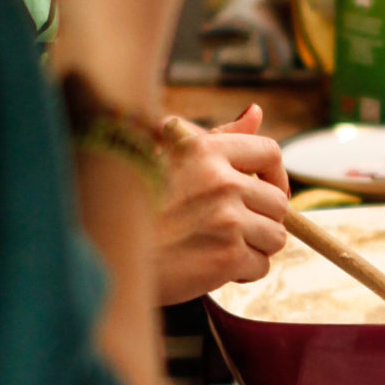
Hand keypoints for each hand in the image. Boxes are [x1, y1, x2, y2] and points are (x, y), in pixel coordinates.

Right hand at [154, 107, 289, 304]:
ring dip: (254, 247)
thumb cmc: (135, 206)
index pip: (270, 152)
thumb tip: (257, 112)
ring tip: (219, 248)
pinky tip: (213, 267)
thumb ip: (217, 137)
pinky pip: (261, 266)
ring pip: (275, 236)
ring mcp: (227, 219)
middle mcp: (221, 180)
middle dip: (261, 220)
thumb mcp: (168, 156)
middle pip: (278, 203)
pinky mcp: (228, 256)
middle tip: (231, 231)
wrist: (106, 253)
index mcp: (205, 151)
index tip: (265, 192)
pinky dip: (243, 272)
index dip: (275, 176)